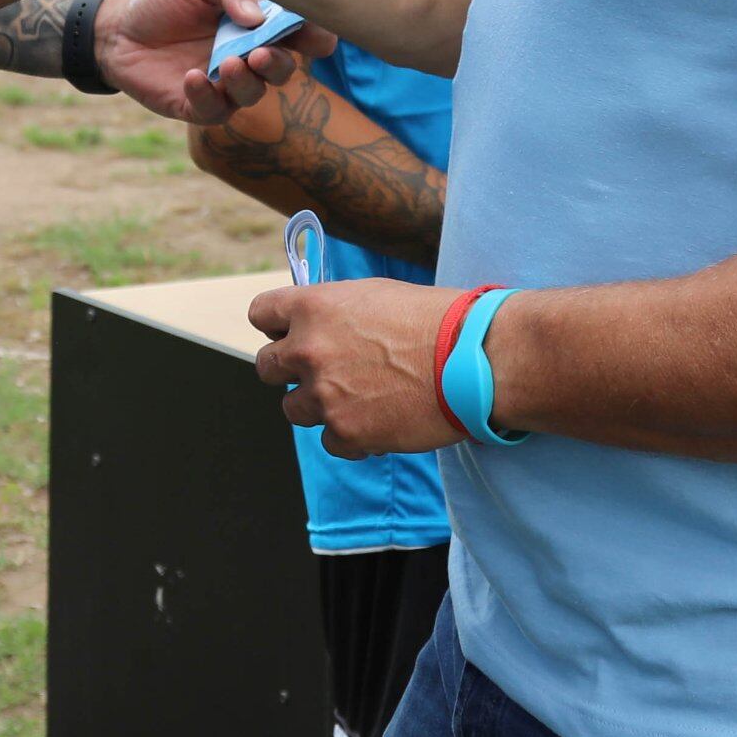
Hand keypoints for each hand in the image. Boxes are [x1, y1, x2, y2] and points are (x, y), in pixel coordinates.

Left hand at [93, 0, 336, 122]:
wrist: (118, 26)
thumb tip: (258, 17)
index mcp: (259, 23)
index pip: (301, 34)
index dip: (314, 35)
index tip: (312, 32)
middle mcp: (249, 55)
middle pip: (283, 69)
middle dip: (279, 63)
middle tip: (261, 52)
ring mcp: (225, 83)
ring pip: (253, 93)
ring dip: (245, 81)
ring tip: (227, 63)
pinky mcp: (198, 105)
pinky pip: (214, 110)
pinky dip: (206, 95)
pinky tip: (192, 77)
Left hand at [248, 277, 467, 456]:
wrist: (475, 359)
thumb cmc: (435, 320)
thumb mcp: (374, 295)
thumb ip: (332, 312)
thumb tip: (314, 325)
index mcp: (313, 308)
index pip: (261, 314)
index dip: (276, 326)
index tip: (289, 333)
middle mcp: (308, 350)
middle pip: (266, 367)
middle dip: (289, 369)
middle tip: (324, 371)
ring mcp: (324, 395)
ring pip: (293, 408)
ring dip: (319, 405)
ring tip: (361, 396)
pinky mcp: (346, 434)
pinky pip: (330, 441)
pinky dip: (351, 435)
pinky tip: (382, 419)